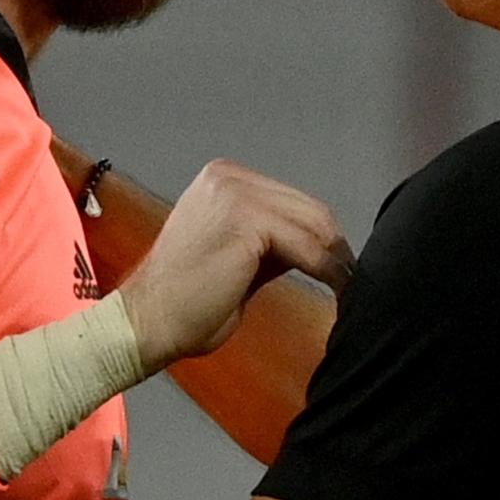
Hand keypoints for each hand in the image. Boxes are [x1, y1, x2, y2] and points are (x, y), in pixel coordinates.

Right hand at [119, 160, 352, 373]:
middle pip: (309, 209)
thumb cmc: (184, 302)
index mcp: (223, 180)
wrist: (147, 321)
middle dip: (334, 247)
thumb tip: (313, 248)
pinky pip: (306, 247)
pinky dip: (327, 271)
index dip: (321, 237)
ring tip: (348, 289)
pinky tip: (338, 291)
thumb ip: (270, 243)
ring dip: (336, 260)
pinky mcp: (246, 220)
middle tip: (353, 281)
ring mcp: (236, 194)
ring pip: (314, 225)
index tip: (339, 268)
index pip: (293, 202)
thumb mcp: (233, 257)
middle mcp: (229, 177)